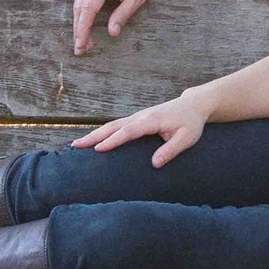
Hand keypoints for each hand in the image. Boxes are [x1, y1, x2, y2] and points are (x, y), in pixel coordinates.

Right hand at [73, 0, 163, 53]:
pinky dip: (81, 7)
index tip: (81, 45)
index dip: (83, 29)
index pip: (88, 8)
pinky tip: (85, 21)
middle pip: (79, 5)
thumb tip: (112, 33)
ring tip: (84, 39)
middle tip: (80, 49)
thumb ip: (124, 14)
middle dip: (79, 28)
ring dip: (79, 20)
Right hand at [73, 89, 212, 166]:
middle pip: (113, 126)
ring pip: (112, 125)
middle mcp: (141, 116)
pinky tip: (93, 140)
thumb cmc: (191, 122)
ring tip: (77, 144)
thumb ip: (171, 150)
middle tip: (76, 146)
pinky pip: (117, 126)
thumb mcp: (187, 138)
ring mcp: (137, 117)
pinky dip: (103, 132)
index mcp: (151, 120)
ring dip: (94, 134)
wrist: (193, 105)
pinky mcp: (137, 119)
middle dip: (94, 136)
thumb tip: (154, 164)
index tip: (98, 149)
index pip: (129, 131)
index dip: (113, 141)